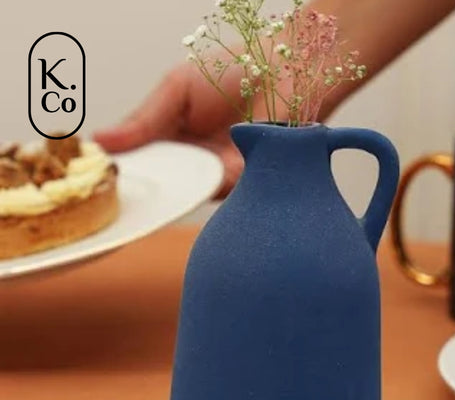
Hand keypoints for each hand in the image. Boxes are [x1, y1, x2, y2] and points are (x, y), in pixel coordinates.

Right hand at [94, 61, 286, 198]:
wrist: (283, 69)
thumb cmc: (231, 73)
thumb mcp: (175, 91)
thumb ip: (143, 120)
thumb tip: (100, 142)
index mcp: (172, 142)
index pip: (143, 166)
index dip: (123, 177)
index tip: (99, 184)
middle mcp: (193, 164)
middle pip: (162, 188)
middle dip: (142, 194)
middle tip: (113, 201)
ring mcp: (217, 176)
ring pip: (185, 194)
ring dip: (167, 195)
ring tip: (142, 198)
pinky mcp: (242, 181)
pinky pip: (215, 191)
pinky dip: (199, 190)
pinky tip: (182, 185)